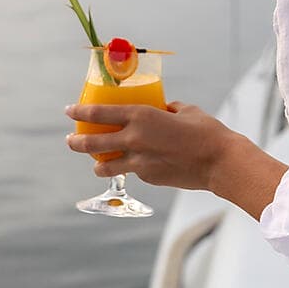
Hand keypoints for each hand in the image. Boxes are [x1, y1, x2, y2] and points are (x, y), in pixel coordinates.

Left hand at [64, 100, 240, 193]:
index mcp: (140, 116)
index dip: (80, 112)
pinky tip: (141, 166)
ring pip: (106, 166)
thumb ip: (167, 109)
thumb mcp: (184, 111)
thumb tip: (163, 110)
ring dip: (98, 164)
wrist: (220, 162)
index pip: (99, 114)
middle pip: (92, 143)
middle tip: (70, 141)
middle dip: (77, 142)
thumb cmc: (206, 132)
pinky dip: (133, 168)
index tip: (69, 111)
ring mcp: (139, 162)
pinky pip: (134, 171)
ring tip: (96, 164)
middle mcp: (134, 139)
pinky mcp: (148, 178)